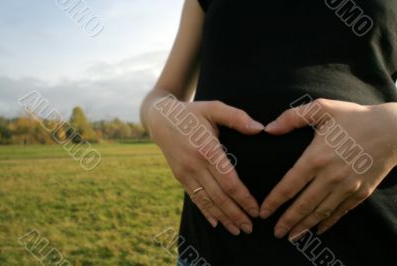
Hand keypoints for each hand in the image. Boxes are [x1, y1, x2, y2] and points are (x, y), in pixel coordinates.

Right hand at [149, 95, 264, 234]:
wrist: (161, 119)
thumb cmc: (192, 113)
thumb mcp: (214, 108)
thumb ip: (237, 117)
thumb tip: (260, 128)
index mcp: (207, 150)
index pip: (229, 181)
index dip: (244, 199)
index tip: (256, 210)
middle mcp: (195, 165)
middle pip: (219, 197)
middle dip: (236, 214)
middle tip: (250, 228)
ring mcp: (185, 173)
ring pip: (207, 201)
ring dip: (223, 218)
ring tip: (238, 230)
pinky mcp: (179, 177)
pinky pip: (194, 198)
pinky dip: (206, 212)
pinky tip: (215, 223)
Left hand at [259, 98, 396, 239]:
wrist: (393, 129)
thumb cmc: (354, 117)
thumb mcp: (321, 109)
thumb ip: (292, 117)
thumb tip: (268, 129)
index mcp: (316, 158)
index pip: (289, 186)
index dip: (274, 201)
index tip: (263, 212)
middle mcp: (330, 177)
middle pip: (303, 205)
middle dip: (287, 221)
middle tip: (276, 233)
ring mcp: (347, 187)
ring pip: (321, 212)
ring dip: (304, 226)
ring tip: (292, 236)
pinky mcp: (360, 192)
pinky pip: (340, 212)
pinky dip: (328, 222)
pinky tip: (318, 229)